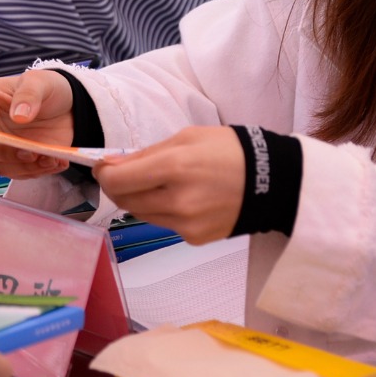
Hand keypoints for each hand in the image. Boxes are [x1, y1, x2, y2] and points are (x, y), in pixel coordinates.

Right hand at [0, 69, 76, 178]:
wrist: (69, 106)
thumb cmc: (46, 88)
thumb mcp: (40, 81)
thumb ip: (28, 94)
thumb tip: (18, 116)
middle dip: (2, 152)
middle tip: (29, 151)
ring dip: (22, 166)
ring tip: (48, 157)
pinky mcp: (16, 160)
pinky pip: (18, 173)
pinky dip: (37, 172)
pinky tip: (54, 162)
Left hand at [92, 126, 244, 244]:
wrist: (271, 182)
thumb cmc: (229, 151)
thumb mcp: (186, 138)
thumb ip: (146, 153)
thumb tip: (111, 165)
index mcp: (174, 168)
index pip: (118, 180)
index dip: (103, 173)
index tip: (103, 166)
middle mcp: (176, 201)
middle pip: (124, 200)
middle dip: (117, 186)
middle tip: (125, 174)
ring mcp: (185, 224)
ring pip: (141, 214)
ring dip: (139, 199)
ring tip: (158, 184)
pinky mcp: (193, 238)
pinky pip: (164, 224)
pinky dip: (162, 211)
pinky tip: (181, 198)